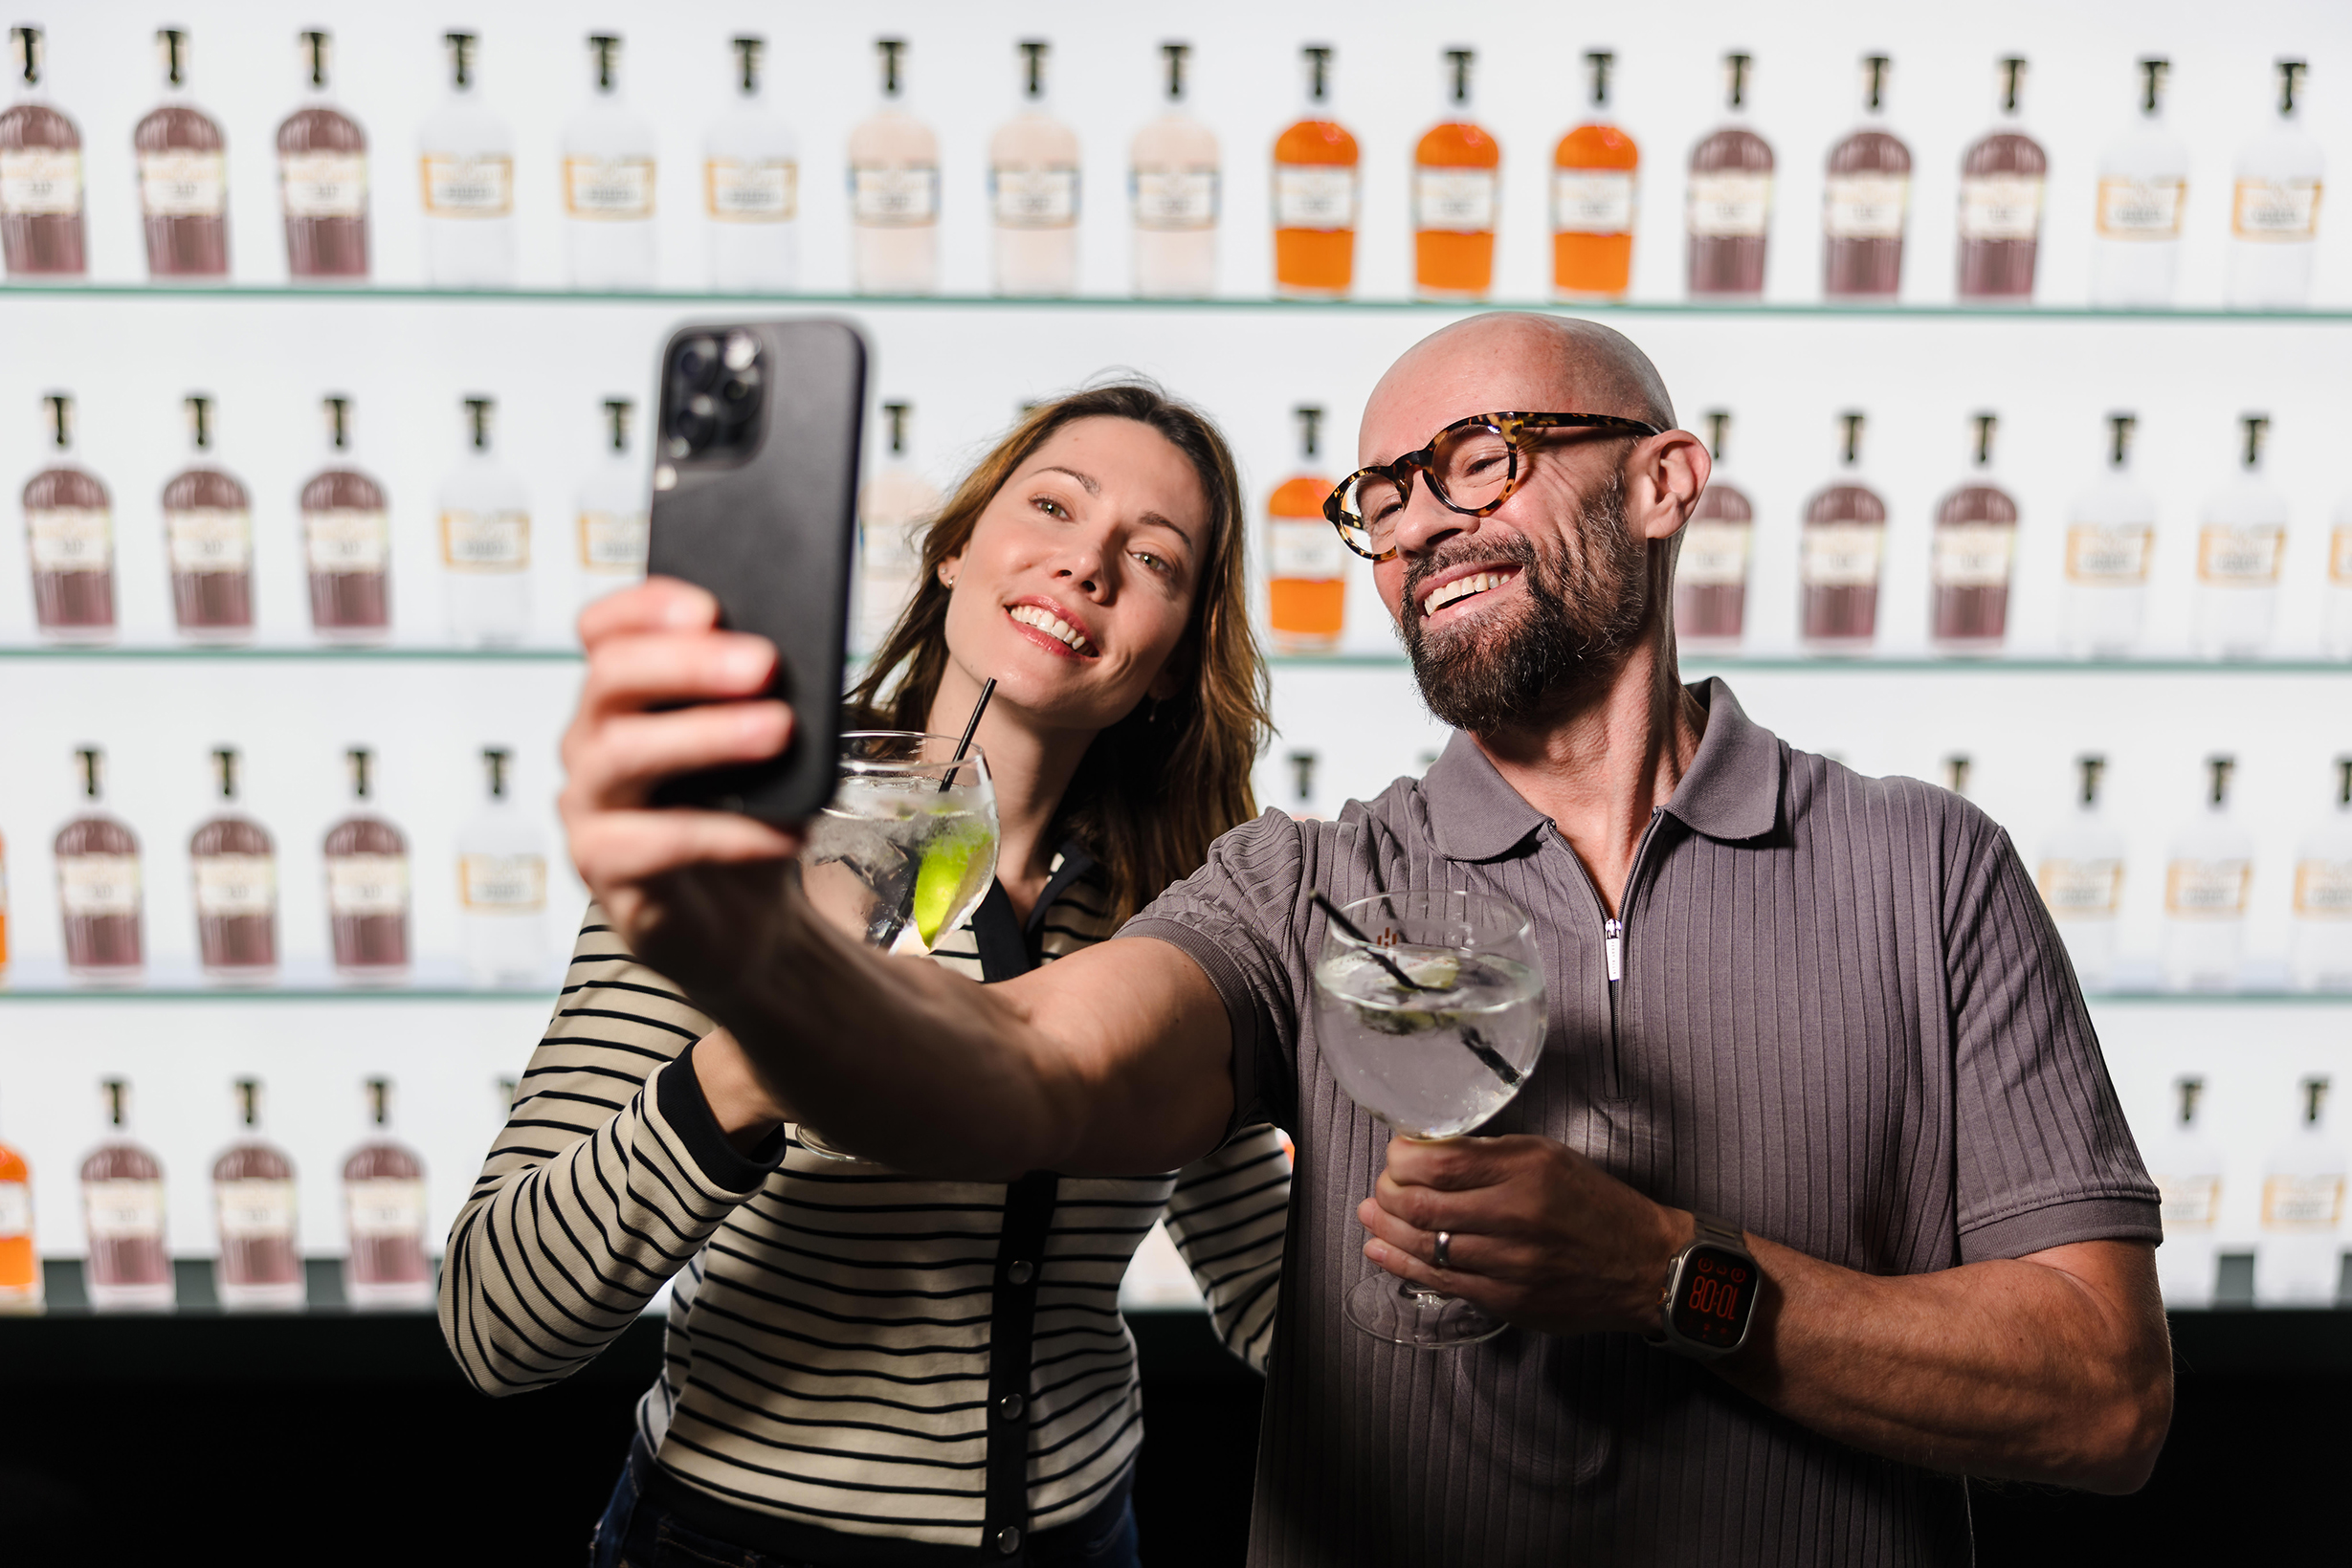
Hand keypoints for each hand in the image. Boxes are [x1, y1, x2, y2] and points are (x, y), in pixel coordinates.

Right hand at [560, 578, 804, 993]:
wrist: (746, 924)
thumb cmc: (747, 819)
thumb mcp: (768, 750)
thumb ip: (768, 702)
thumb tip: (807, 662)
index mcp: (626, 698)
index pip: (605, 631)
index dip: (645, 608)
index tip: (708, 606)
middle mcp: (592, 742)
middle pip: (610, 678)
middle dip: (687, 662)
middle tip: (762, 663)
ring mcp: (590, 807)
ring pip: (620, 754)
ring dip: (705, 735)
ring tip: (778, 730)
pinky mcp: (606, 870)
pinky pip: (656, 842)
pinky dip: (729, 833)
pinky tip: (783, 832)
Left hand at [1356, 1134, 1688, 1337]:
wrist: (1644, 1266)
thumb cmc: (1597, 1207)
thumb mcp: (1549, 1158)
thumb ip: (1490, 1155)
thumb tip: (1430, 1153)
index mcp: (1527, 1171)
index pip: (1438, 1162)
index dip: (1401, 1158)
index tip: (1396, 1153)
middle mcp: (1516, 1216)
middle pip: (1420, 1205)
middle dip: (1386, 1192)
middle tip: (1382, 1185)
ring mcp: (1510, 1264)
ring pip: (1424, 1245)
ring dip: (1386, 1228)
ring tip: (1372, 1214)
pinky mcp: (1508, 1300)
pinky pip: (1442, 1282)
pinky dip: (1402, 1263)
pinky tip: (1382, 1249)